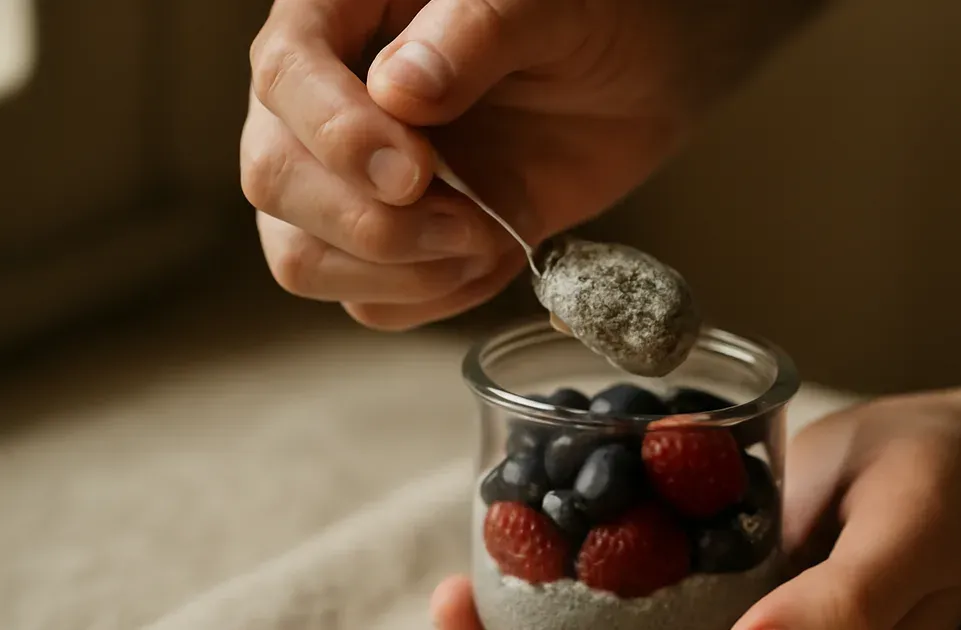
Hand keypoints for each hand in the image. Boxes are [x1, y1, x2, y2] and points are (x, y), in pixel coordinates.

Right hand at [241, 0, 744, 329]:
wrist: (633, 80)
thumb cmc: (586, 18)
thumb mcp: (545, 4)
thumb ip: (474, 32)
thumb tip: (398, 90)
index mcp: (342, 17)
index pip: (286, 76)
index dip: (337, 135)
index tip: (411, 173)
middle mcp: (326, 104)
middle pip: (274, 179)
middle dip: (367, 222)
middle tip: (463, 218)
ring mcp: (353, 183)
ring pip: (303, 256)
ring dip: (395, 272)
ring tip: (482, 236)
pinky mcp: (397, 243)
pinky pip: (373, 302)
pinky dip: (432, 297)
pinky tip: (488, 254)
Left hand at [428, 366, 960, 629]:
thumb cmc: (953, 495)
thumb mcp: (904, 544)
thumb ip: (839, 606)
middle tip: (447, 608)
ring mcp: (724, 612)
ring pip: (616, 628)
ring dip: (532, 616)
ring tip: (452, 589)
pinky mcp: (714, 566)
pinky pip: (635, 575)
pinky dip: (574, 559)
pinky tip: (515, 535)